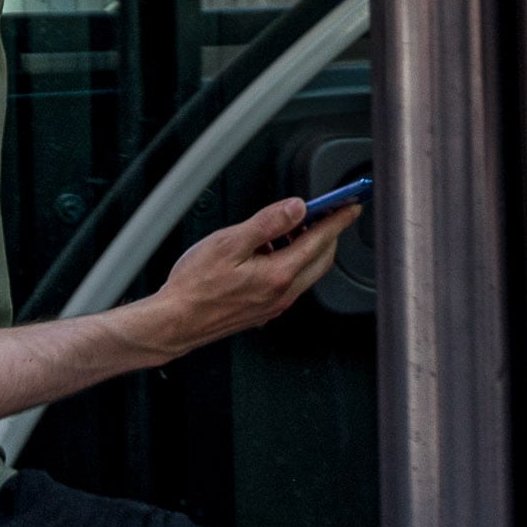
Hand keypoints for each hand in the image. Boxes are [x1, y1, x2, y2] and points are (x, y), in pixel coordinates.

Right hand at [121, 193, 349, 360]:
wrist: (176, 321)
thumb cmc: (195, 285)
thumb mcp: (229, 243)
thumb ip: (267, 223)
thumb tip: (296, 207)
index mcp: (278, 274)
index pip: (320, 241)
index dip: (338, 220)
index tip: (350, 206)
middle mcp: (281, 293)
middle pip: (321, 259)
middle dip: (328, 233)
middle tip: (325, 211)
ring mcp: (274, 304)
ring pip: (306, 272)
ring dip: (307, 247)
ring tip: (290, 226)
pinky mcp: (263, 310)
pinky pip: (290, 282)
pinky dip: (291, 261)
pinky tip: (270, 251)